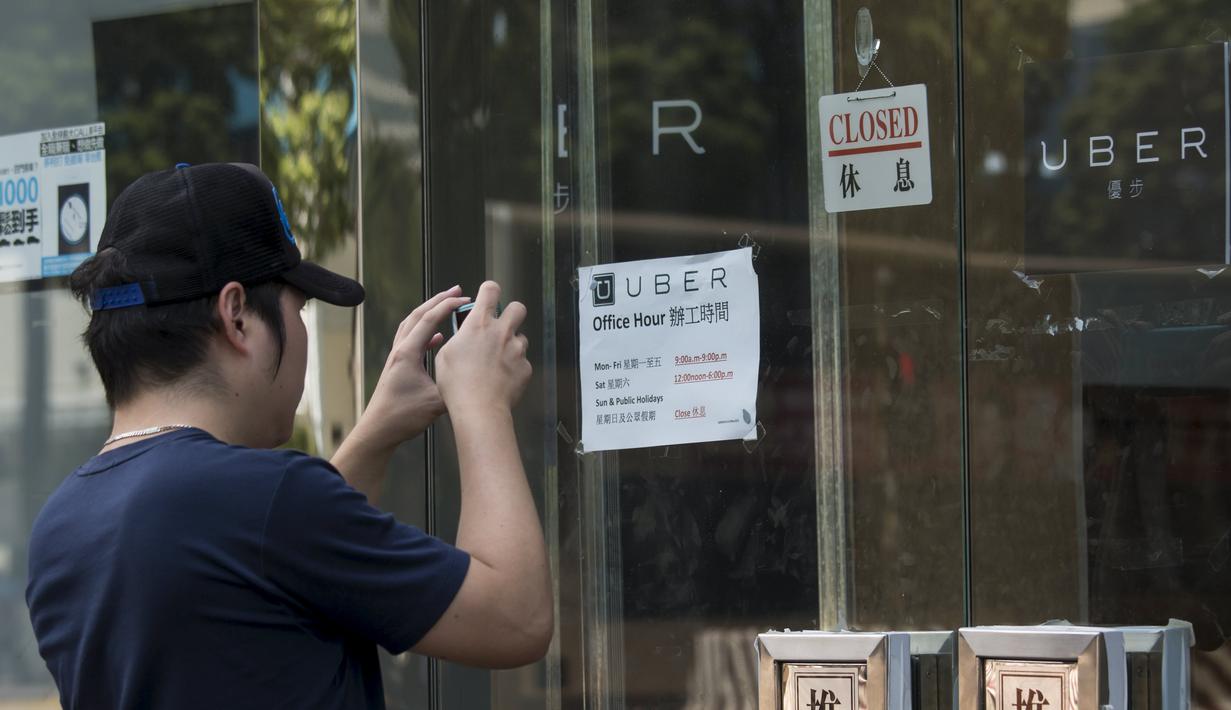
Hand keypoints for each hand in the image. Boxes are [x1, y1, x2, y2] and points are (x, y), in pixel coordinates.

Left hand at [361, 286, 469, 448]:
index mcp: (408, 353)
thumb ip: (455, 385)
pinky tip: (438, 339)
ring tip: (448, 307)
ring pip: (413, 325)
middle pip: (418, 315)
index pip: (429, 320)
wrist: (378, 430)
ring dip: (430, 313)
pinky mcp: (398, 366)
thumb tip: (475, 375)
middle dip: (438, 300)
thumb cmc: (402, 416)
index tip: (464, 298)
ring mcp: (397, 357)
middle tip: (457, 291)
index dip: (447, 306)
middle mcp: (400, 350)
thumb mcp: (436, 401)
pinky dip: (426, 332)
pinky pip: (412, 340)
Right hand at [436, 281, 531, 416]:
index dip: (489, 290)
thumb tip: (465, 337)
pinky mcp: (526, 367)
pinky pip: (523, 361)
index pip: (490, 290)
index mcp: (479, 324)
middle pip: (517, 308)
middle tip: (501, 325)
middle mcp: (501, 332)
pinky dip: (514, 367)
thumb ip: (460, 339)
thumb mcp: (446, 354)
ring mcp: (517, 349)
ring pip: (521, 337)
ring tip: (497, 361)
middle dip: (511, 313)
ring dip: (512, 344)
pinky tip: (502, 378)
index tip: (488, 294)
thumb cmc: (458, 384)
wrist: (479, 408)